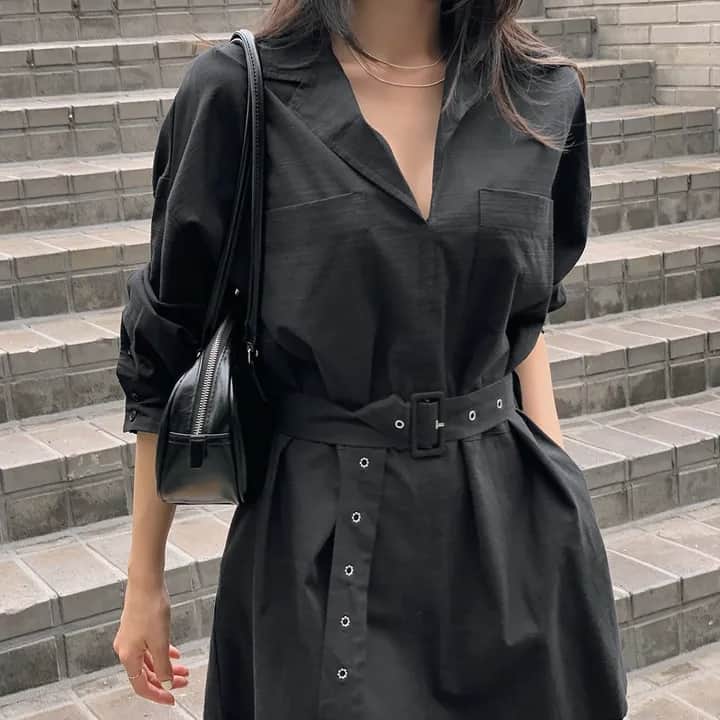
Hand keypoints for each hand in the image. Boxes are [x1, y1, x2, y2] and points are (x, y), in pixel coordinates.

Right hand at [112, 578, 189, 704]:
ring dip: (166, 666)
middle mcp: (126, 649)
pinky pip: (150, 648)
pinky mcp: (137, 628)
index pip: (141, 686)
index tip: (172, 698)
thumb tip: (166, 683)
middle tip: (183, 682)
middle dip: (166, 679)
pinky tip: (174, 653)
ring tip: (184, 669)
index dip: (157, 694)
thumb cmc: (150, 608)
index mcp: (128, 656)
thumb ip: (163, 666)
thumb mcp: (160, 642)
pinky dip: (162, 653)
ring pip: (150, 660)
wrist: (146, 583)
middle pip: (146, 674)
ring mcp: (131, 639)